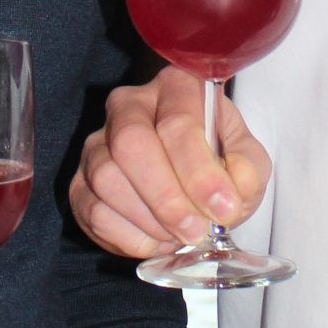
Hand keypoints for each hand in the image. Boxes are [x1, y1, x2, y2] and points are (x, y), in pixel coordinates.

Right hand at [69, 65, 271, 261]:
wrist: (191, 185)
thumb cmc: (218, 163)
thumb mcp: (247, 161)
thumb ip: (248, 170)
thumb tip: (231, 189)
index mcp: (175, 87)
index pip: (178, 122)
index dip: (200, 171)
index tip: (223, 208)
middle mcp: (129, 105)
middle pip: (131, 144)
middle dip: (166, 197)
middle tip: (195, 230)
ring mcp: (97, 142)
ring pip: (107, 178)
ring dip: (149, 220)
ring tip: (179, 235)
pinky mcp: (80, 181)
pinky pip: (93, 211)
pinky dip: (128, 237)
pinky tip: (156, 240)